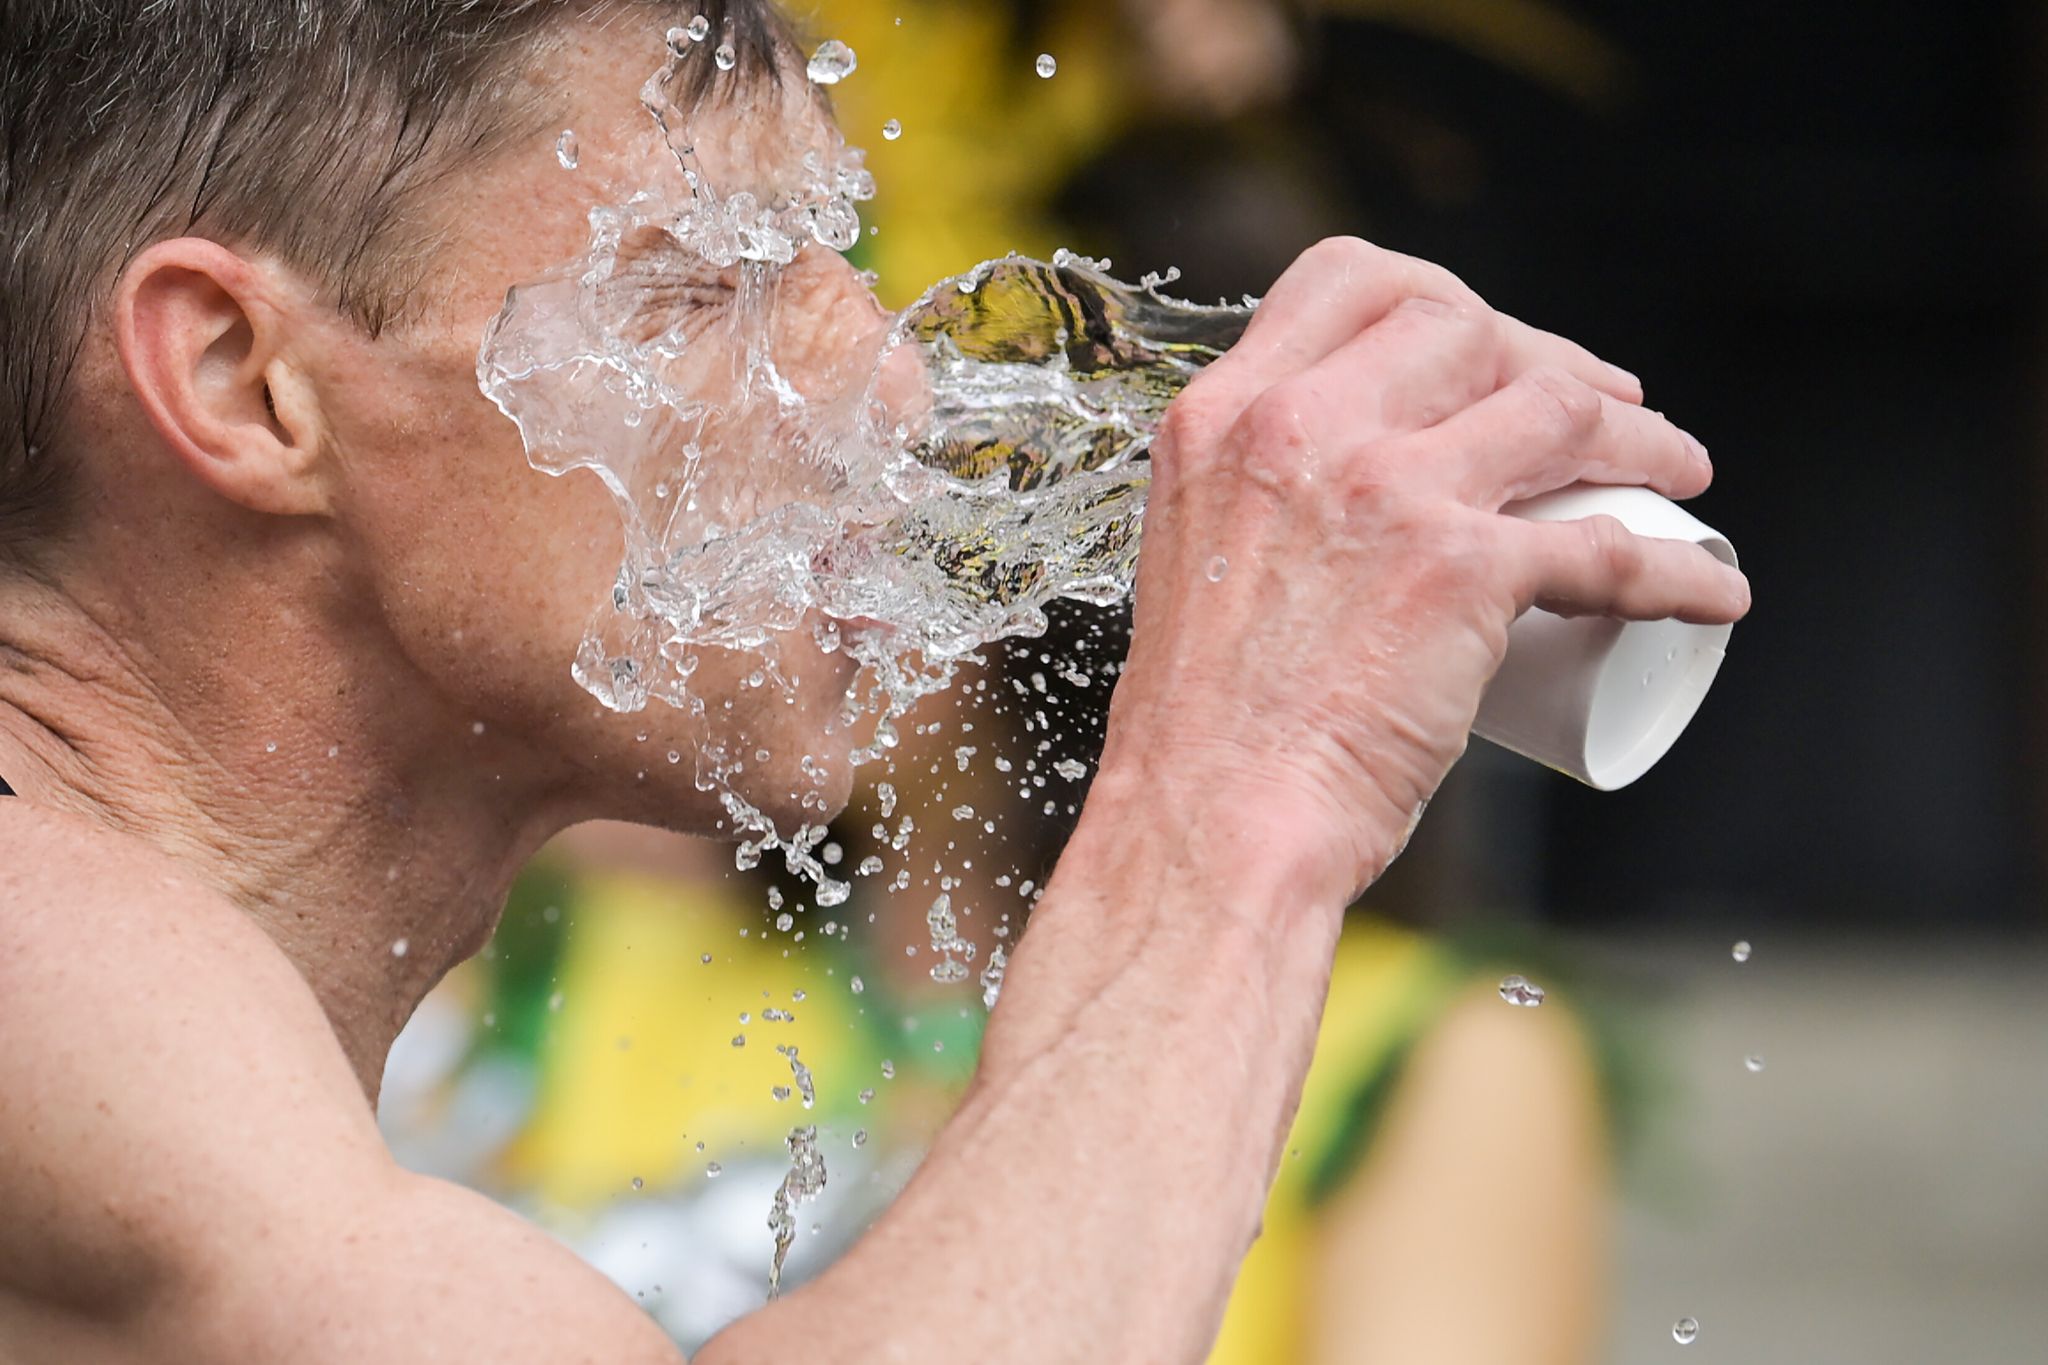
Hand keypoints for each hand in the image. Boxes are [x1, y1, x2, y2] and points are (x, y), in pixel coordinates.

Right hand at [1096, 238, 1751, 900]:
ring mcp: (1384, 490)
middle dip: (1549, 354)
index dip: (1438, 296)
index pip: (1347, 280)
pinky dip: (1679, 574)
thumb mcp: (1196, 558)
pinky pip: (1608, 549)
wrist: (1207, 819)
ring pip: (1554, 407)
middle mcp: (1300, 428)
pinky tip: (1711, 592)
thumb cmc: (1206, 723)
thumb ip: (1255, 504)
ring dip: (1637, 434)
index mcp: (1223, 417)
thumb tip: (1342, 504)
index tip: (1487, 345)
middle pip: (1462, 324)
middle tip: (1597, 406)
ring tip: (1677, 473)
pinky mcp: (1459, 571)